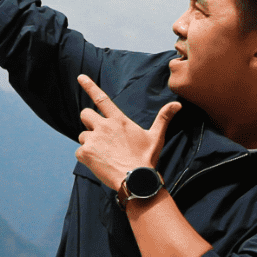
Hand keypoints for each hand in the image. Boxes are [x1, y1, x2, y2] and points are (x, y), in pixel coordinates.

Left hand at [75, 75, 178, 196]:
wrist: (136, 180)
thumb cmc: (146, 158)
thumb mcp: (156, 137)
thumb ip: (163, 118)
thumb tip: (177, 104)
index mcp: (119, 120)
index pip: (102, 99)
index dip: (90, 86)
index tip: (80, 77)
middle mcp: (104, 126)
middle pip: (85, 114)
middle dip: (89, 121)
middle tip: (100, 135)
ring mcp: (94, 139)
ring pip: (83, 135)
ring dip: (90, 142)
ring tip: (104, 154)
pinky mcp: (86, 153)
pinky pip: (79, 151)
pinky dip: (86, 157)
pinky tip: (99, 163)